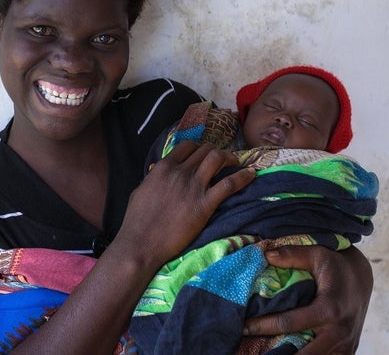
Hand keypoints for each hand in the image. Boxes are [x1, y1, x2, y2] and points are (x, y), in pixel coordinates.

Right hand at [116, 140, 254, 269]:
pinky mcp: (205, 204)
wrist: (142, 243)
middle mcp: (181, 172)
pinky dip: (243, 177)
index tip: (203, 153)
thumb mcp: (140, 191)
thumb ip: (151, 178)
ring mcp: (194, 187)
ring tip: (237, 162)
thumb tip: (156, 169)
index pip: (187, 146)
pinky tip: (252, 175)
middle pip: (205, 150)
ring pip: (218, 159)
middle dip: (216, 151)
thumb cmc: (137, 221)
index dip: (198, 147)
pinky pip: (229, 184)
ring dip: (230, 157)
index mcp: (164, 168)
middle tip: (222, 159)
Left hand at [243, 245, 372, 354]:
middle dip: (276, 353)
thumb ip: (293, 255)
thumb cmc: (336, 265)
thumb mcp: (317, 254)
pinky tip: (285, 351)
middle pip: (302, 354)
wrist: (361, 280)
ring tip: (265, 351)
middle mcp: (338, 332)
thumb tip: (266, 255)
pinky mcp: (346, 352)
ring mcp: (345, 346)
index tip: (244, 326)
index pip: (289, 323)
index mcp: (330, 309)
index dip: (263, 326)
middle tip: (250, 345)